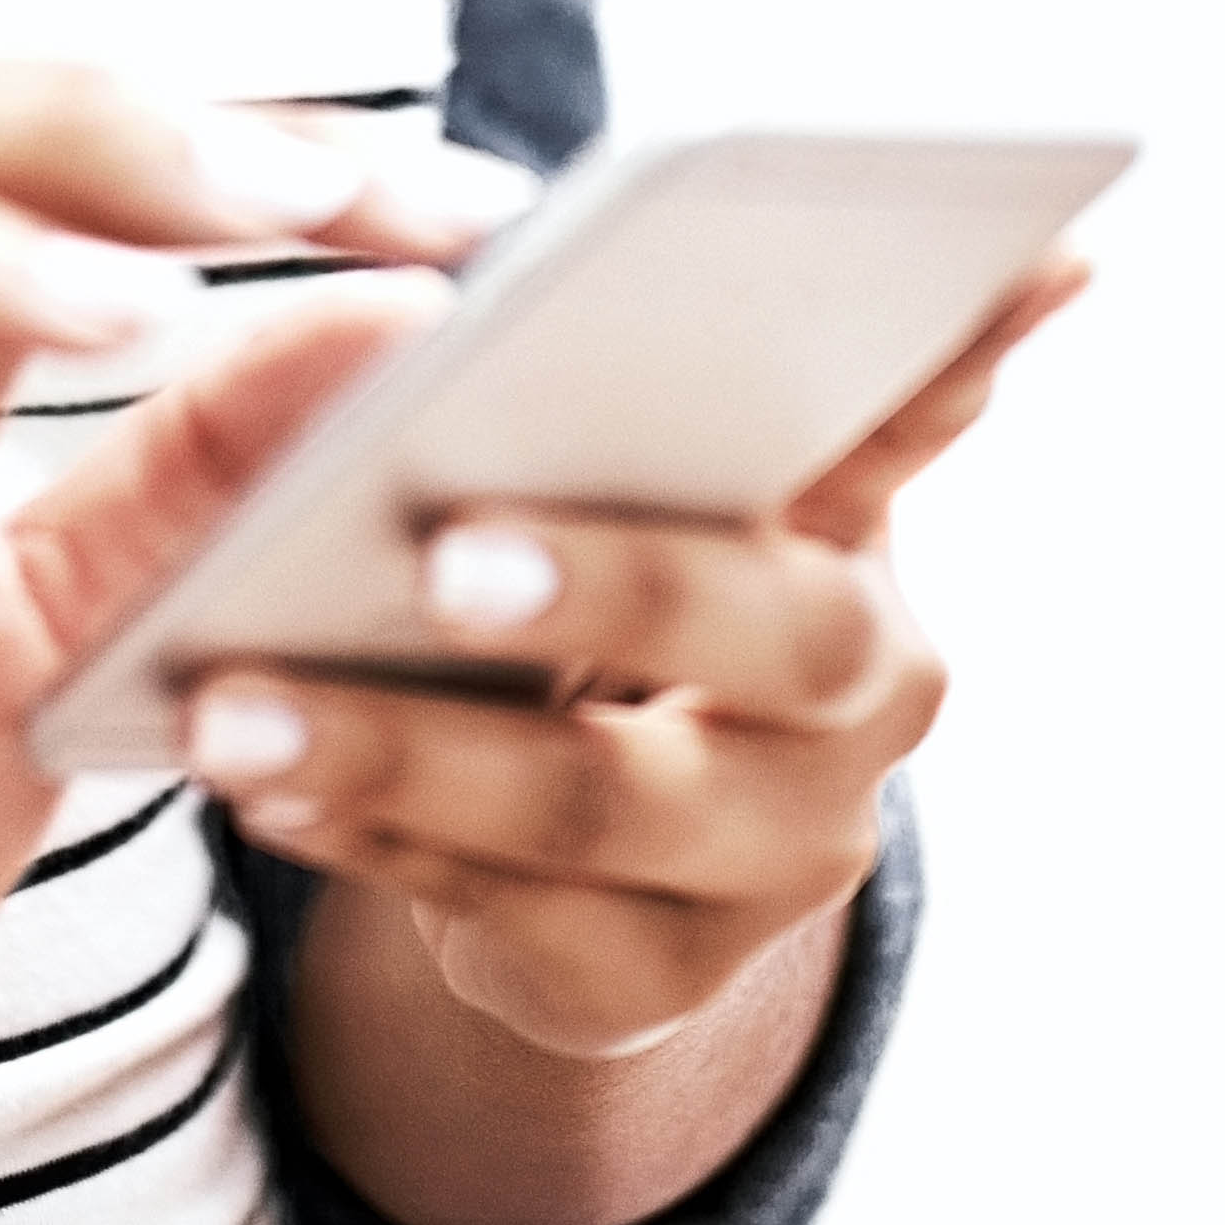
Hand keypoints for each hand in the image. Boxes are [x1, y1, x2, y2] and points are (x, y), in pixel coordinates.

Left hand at [191, 259, 1080, 1071]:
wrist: (572, 846)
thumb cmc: (587, 575)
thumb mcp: (640, 464)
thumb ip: (682, 357)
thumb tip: (735, 248)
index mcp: (855, 512)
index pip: (923, 404)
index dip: (956, 352)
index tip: (987, 263)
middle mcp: (866, 688)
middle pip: (777, 630)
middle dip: (611, 583)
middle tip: (445, 549)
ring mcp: (778, 850)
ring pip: (601, 804)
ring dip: (404, 753)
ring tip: (238, 708)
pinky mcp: (659, 976)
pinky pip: (509, 921)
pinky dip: (372, 848)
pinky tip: (265, 795)